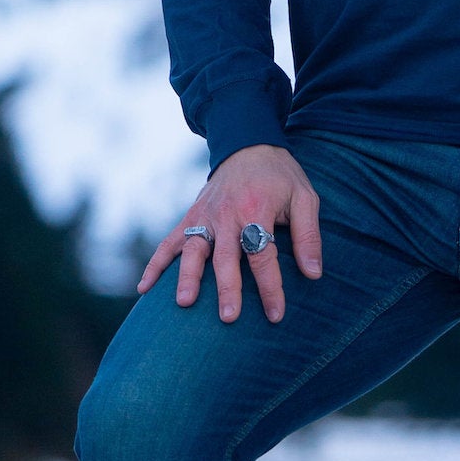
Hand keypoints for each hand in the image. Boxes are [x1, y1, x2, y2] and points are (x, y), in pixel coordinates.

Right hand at [138, 144, 321, 324]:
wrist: (248, 142)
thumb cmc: (280, 176)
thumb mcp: (304, 197)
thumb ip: (309, 235)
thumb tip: (314, 274)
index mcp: (256, 209)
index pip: (263, 255)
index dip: (270, 287)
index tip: (276, 315)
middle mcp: (227, 214)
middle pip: (226, 256)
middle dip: (227, 287)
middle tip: (228, 318)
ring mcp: (206, 216)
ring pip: (193, 249)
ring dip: (188, 276)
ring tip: (185, 302)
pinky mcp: (192, 216)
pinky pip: (170, 241)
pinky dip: (157, 264)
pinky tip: (145, 288)